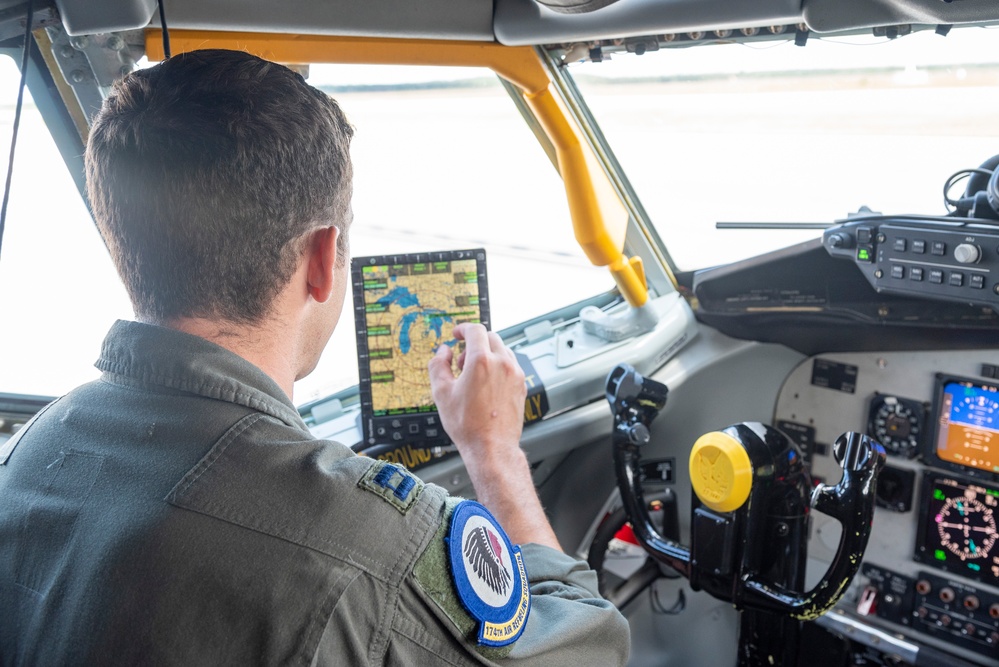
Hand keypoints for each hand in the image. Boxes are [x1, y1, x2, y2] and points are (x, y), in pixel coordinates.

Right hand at [429, 323, 559, 549]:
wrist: (491, 447)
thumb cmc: (467, 425)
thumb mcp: (441, 393)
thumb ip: (438, 365)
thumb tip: (443, 352)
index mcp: (482, 361)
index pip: (475, 330)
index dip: (463, 328)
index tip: (456, 334)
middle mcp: (503, 364)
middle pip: (490, 337)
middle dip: (474, 342)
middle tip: (461, 360)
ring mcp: (515, 374)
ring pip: (502, 350)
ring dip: (487, 354)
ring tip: (473, 375)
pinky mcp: (522, 385)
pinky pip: (510, 365)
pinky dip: (498, 366)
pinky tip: (486, 384)